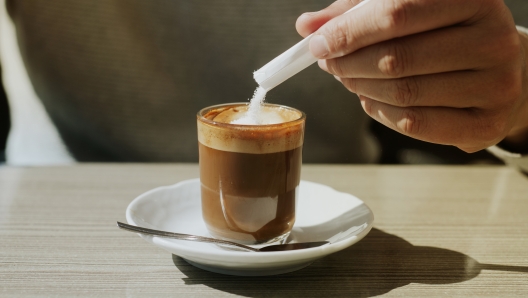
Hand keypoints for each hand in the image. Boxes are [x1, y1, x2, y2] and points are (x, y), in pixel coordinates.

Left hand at [296, 0, 527, 152]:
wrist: (496, 69)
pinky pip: (415, 124)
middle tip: (330, 64)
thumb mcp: (404, 11)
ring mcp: (496, 84)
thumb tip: (307, 27)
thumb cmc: (442, 34)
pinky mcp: (487, 123)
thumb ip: (355, 13)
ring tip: (349, 79)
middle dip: (349, 64)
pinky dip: (381, 113)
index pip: (396, 13)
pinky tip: (370, 100)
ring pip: (403, 93)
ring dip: (361, 89)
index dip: (349, 32)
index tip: (318, 44)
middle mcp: (493, 39)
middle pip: (397, 58)